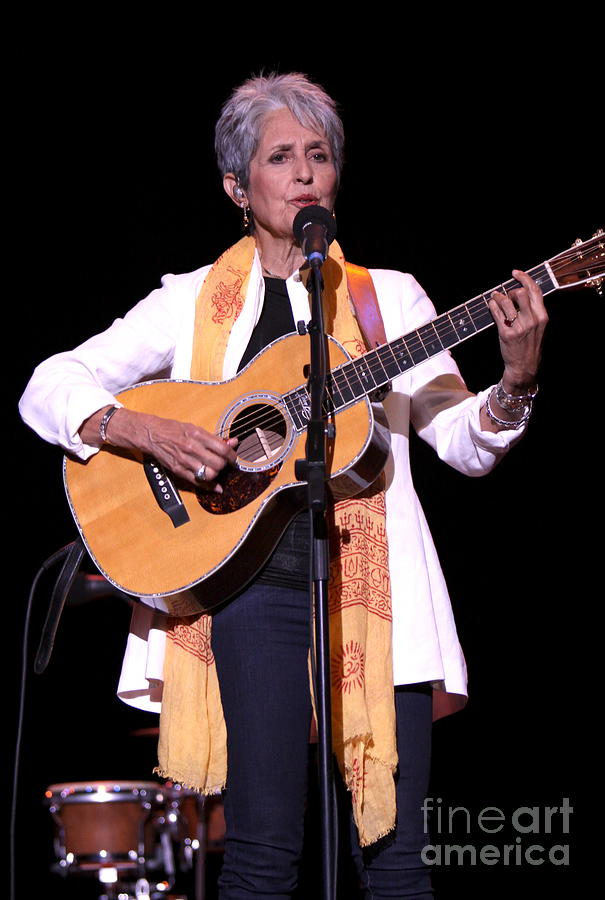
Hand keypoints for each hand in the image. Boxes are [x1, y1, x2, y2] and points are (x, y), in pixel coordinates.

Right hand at [135, 413, 238, 488]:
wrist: (151, 434)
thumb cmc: (173, 429)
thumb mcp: (195, 428)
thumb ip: (214, 438)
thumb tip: (233, 442)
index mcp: (197, 435)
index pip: (222, 449)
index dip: (232, 455)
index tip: (233, 458)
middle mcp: (191, 448)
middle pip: (218, 463)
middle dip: (225, 465)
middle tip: (225, 463)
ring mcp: (184, 460)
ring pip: (209, 474)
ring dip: (216, 474)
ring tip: (216, 469)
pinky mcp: (178, 470)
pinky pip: (197, 482)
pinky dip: (209, 486)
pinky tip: (215, 486)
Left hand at [488, 269, 547, 392]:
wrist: (524, 366)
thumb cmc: (530, 344)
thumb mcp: (538, 326)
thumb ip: (533, 310)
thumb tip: (520, 291)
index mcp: (542, 316)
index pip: (535, 290)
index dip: (524, 277)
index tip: (515, 272)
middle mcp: (532, 320)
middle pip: (520, 292)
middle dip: (510, 291)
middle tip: (506, 297)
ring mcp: (519, 327)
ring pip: (506, 301)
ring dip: (498, 297)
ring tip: (495, 299)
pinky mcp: (506, 333)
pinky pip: (496, 312)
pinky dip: (492, 305)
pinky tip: (491, 305)